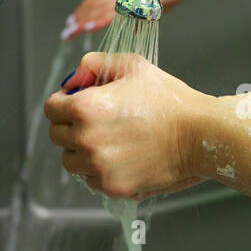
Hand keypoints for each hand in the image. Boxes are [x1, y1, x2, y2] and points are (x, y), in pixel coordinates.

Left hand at [44, 52, 210, 198]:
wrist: (199, 135)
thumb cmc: (169, 99)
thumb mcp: (133, 66)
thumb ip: (95, 64)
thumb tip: (72, 78)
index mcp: (85, 107)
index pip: (51, 109)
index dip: (63, 103)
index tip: (77, 105)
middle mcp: (86, 139)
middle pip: (57, 136)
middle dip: (71, 127)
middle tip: (97, 123)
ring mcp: (98, 166)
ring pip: (71, 161)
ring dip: (82, 152)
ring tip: (109, 143)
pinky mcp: (112, 186)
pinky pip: (91, 180)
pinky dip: (100, 172)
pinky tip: (122, 158)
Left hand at [63, 0, 203, 37]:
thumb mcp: (157, 3)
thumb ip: (142, 15)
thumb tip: (133, 27)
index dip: (85, 9)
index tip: (75, 20)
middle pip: (95, 2)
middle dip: (79, 17)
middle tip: (67, 30)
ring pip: (100, 6)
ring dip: (85, 19)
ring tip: (73, 31)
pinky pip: (115, 10)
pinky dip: (101, 19)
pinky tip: (91, 26)